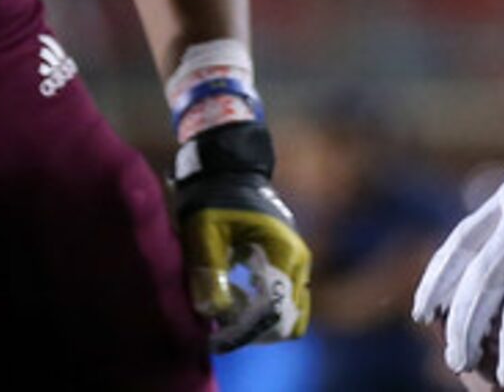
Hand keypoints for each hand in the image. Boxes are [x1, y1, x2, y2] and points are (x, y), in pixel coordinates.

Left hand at [174, 121, 312, 350]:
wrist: (226, 172)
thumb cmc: (213, 198)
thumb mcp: (204, 233)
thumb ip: (209, 272)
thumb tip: (213, 313)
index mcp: (284, 252)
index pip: (279, 309)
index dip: (250, 328)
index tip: (219, 332)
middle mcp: (299, 261)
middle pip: (291, 320)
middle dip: (256, 330)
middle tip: (221, 326)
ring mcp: (296, 264)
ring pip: (290, 314)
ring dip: (259, 323)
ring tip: (225, 312)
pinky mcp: (286, 265)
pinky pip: (283, 302)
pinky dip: (260, 311)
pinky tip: (232, 300)